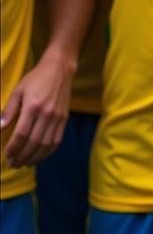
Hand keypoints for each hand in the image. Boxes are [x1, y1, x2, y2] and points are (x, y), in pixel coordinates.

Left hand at [0, 50, 73, 167]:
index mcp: (33, 106)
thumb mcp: (18, 91)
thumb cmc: (36, 79)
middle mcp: (47, 113)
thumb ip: (9, 110)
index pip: (22, 133)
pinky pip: (57, 140)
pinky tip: (39, 157)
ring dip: (34, 157)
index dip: (13, 147)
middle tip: (13, 164)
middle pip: (34, 142)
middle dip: (22, 156)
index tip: (7, 155)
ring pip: (46, 144)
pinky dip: (48, 152)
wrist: (60, 69)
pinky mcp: (64, 118)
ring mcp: (58, 117)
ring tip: (24, 163)